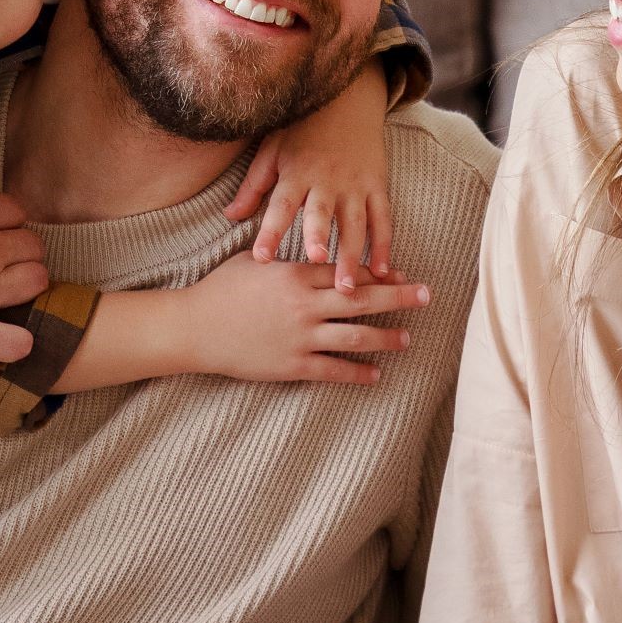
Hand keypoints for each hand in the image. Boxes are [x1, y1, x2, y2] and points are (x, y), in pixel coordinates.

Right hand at [0, 186, 47, 365]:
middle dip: (21, 256)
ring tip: (5, 300)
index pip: (16, 212)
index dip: (6, 224)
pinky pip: (16, 342)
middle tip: (0, 269)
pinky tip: (3, 341)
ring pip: (36, 284)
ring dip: (26, 290)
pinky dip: (16, 343)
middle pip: (33, 248)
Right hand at [171, 257, 429, 384]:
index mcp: (298, 275)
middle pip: (364, 300)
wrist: (194, 328)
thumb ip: (287, 256)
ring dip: (386, 338)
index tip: (401, 274)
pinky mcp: (293, 365)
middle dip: (400, 297)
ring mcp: (301, 337)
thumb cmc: (221, 289)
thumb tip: (312, 248)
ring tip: (407, 338)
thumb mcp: (255, 260)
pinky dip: (358, 373)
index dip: (379, 273)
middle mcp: (306, 305)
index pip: (348, 271)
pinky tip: (376, 374)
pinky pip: (334, 371)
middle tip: (427, 295)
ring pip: (356, 337)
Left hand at [228, 62, 398, 287]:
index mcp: (296, 173)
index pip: (280, 206)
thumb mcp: (272, 150)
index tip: (261, 257)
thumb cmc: (302, 129)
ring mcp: (355, 184)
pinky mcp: (376, 185)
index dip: (270, 231)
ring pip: (356, 223)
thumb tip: (230, 216)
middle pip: (322, 213)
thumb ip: (254, 186)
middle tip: (316, 262)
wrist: (347, 100)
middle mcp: (327, 180)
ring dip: (353, 255)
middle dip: (319, 236)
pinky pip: (383, 219)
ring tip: (348, 287)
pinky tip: (382, 270)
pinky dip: (384, 245)